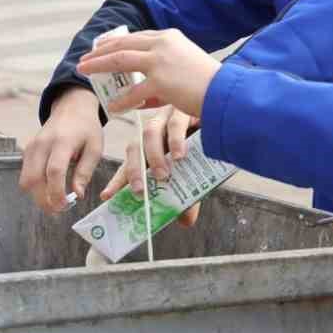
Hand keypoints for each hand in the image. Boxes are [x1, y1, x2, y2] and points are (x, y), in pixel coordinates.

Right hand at [18, 86, 103, 212]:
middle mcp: (42, 143)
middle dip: (43, 199)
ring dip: (37, 195)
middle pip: (34, 178)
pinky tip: (49, 188)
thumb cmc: (87, 129)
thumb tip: (78, 194)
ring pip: (26, 179)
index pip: (54, 171)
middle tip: (57, 211)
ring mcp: (32, 146)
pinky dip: (35, 186)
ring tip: (54, 203)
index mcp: (63, 141)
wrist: (71, 108)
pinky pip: (26, 173)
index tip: (64, 206)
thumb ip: (85, 172)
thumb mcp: (95, 148)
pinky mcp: (27, 150)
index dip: (56, 192)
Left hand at [78, 29, 220, 119]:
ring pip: (120, 60)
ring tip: (84, 72)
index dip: (116, 42)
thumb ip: (165, 70)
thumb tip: (145, 92)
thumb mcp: (186, 64)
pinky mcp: (160, 81)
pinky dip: (120, 100)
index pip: (136, 37)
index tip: (102, 48)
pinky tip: (112, 107)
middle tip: (85, 59)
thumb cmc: (210, 82)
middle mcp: (162, 44)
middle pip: (122, 44)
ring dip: (99, 66)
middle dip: (100, 51)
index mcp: (169, 37)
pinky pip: (133, 92)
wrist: (224, 91)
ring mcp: (160, 61)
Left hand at [99, 105, 202, 227]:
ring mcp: (167, 118)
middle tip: (139, 191)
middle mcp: (155, 131)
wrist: (225, 121)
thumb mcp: (194, 177)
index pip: (130, 165)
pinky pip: (175, 123)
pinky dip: (177, 141)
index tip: (107, 196)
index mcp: (151, 148)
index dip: (118, 181)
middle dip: (133, 171)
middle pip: (134, 147)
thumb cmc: (206, 150)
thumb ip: (187, 196)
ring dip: (153, 157)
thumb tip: (186, 222)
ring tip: (163, 176)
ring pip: (150, 133)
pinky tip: (181, 156)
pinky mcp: (183, 110)